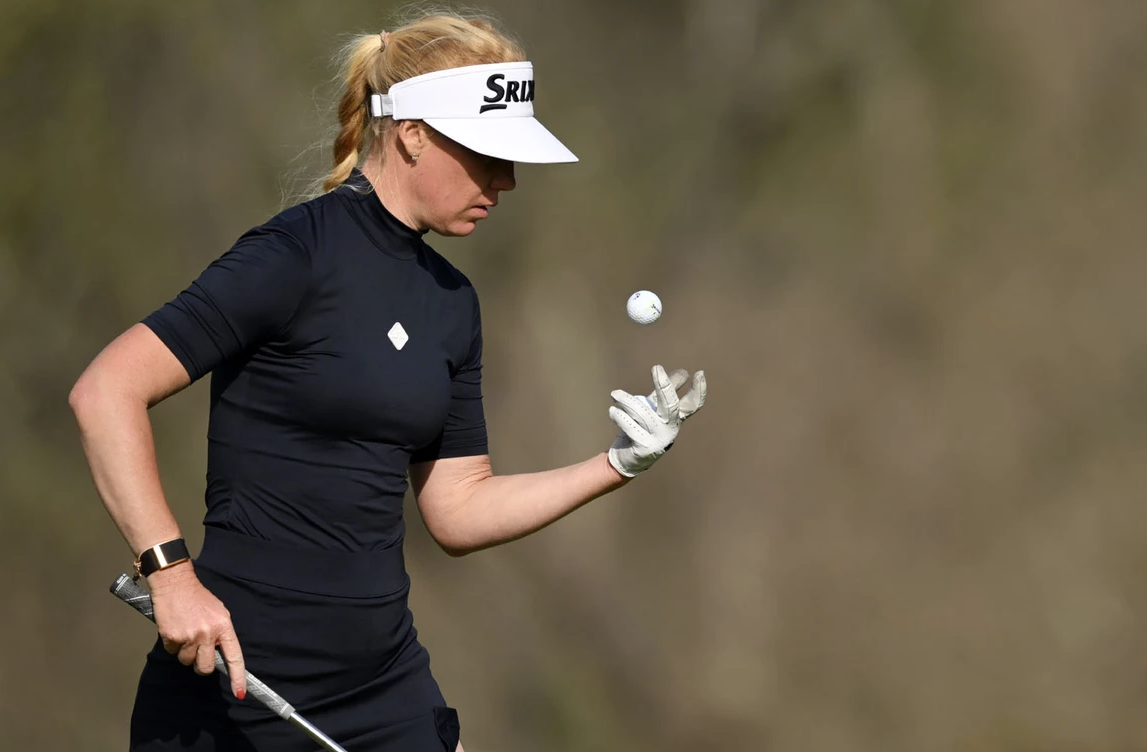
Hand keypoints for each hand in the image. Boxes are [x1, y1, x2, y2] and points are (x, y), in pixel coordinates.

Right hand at [148, 562, 246, 698]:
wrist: (175, 584)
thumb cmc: (198, 598)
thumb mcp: (218, 613)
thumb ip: (221, 634)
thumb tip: (220, 654)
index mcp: (224, 626)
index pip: (234, 656)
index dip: (238, 677)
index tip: (239, 693)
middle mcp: (208, 633)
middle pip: (205, 668)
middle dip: (200, 665)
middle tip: (198, 651)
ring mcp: (190, 636)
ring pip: (187, 661)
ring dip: (185, 652)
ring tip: (185, 632)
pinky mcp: (172, 637)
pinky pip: (172, 652)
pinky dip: (172, 644)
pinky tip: (175, 629)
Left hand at [607, 365, 706, 477]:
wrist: (628, 458)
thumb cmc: (642, 428)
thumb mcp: (655, 408)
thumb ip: (667, 391)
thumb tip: (683, 372)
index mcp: (675, 418)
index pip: (692, 405)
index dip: (699, 391)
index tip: (699, 373)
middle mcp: (671, 429)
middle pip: (671, 405)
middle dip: (665, 386)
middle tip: (656, 367)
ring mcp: (659, 440)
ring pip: (644, 414)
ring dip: (628, 401)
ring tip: (615, 394)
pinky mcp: (645, 448)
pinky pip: (631, 427)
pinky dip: (620, 417)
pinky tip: (613, 411)